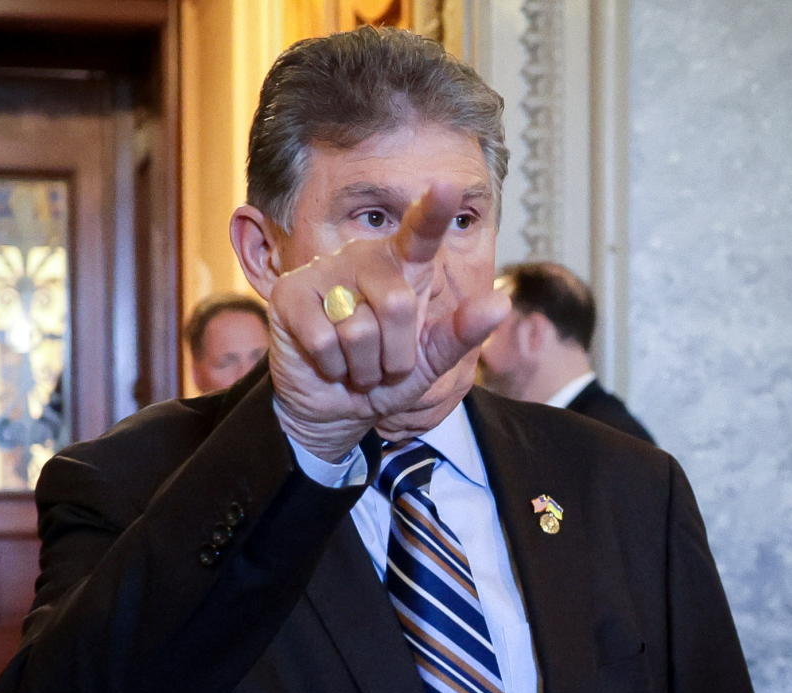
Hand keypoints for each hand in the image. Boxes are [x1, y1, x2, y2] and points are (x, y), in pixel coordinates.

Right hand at [262, 182, 508, 460]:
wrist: (336, 408)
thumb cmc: (386, 376)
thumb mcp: (431, 361)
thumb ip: (463, 333)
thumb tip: (501, 303)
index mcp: (403, 265)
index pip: (421, 234)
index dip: (433, 211)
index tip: (448, 185)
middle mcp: (364, 257)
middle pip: (397, 305)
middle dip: (395, 354)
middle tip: (381, 365)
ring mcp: (324, 271)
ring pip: (359, 328)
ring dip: (363, 366)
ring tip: (354, 365)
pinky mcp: (290, 293)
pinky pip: (324, 338)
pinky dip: (333, 366)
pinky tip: (327, 363)